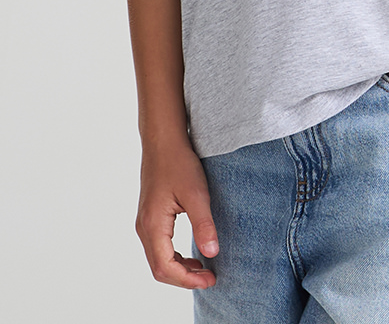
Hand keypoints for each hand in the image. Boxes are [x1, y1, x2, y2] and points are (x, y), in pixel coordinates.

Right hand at [136, 137, 217, 288]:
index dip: (188, 279)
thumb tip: (211, 253)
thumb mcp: (197, 194)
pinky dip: (174, 257)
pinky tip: (191, 254)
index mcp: (153, 225)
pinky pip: (159, 248)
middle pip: (159, 269)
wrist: (164, 141)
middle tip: (210, 278)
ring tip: (204, 269)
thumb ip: (203, 225)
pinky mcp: (150, 217)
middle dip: (184, 278)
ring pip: (158, 260)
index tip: (210, 280)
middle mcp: (144, 228)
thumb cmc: (179, 163)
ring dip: (179, 269)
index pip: (165, 268)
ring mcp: (144, 223)